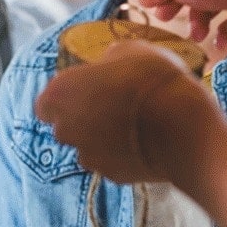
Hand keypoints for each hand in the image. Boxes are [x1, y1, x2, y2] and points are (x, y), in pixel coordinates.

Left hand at [35, 40, 218, 183]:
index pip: (45, 102)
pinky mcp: (111, 175)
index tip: (86, 89)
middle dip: (82, 118)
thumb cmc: (153, 79)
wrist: (182, 127)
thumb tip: (108, 65)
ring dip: (102, 138)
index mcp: (60, 92)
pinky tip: (144, 142)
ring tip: (133, 125)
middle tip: (112, 105)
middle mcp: (65, 128)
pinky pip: (111, 162)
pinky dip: (122, 155)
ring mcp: (88, 155)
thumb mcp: (131, 50)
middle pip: (64, 126)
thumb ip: (108, 60)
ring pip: (87, 146)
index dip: (65, 96)